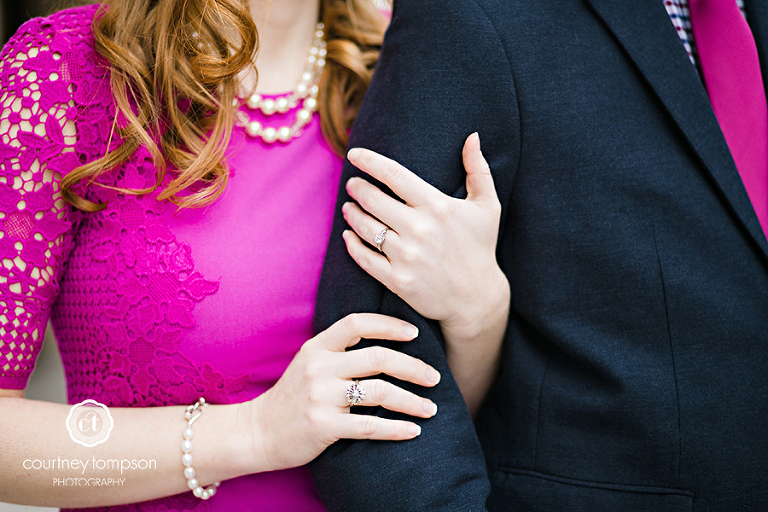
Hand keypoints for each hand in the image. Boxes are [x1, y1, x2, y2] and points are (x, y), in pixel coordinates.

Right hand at [248, 313, 440, 471]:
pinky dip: (396, 429)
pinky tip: (413, 431)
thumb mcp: (309, 362)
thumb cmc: (292, 396)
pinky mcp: (324, 426)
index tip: (415, 333)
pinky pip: (370, 426)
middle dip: (413, 368)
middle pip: (378, 358)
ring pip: (379, 392)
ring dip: (412, 401)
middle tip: (435, 378)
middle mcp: (319, 368)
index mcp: (317, 347)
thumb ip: (339, 351)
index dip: (389, 325)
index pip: (358, 323)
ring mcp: (321, 397)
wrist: (258, 431)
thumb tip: (386, 342)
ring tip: (430, 409)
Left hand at [341, 133, 508, 338]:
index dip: (370, 161)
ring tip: (348, 207)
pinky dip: (352, 244)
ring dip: (352, 213)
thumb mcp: (487, 206)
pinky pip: (364, 258)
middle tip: (352, 184)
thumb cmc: (480, 247)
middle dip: (357, 188)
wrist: (477, 299)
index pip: (394, 174)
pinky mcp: (398, 280)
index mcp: (437, 206)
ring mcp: (406, 256)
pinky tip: (348, 235)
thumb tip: (472, 136)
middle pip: (373, 199)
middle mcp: (419, 229)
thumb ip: (478, 169)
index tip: (355, 153)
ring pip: (366, 227)